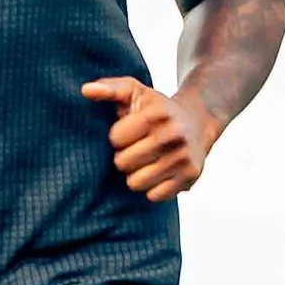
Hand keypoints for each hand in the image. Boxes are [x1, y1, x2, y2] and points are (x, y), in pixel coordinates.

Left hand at [83, 75, 221, 199]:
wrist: (198, 122)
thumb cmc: (156, 108)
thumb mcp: (135, 91)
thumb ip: (110, 88)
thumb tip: (86, 90)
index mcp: (157, 114)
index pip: (116, 139)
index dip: (117, 137)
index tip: (128, 132)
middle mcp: (173, 135)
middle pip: (123, 163)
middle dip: (124, 157)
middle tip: (136, 148)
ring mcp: (183, 157)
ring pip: (136, 182)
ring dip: (136, 174)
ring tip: (145, 161)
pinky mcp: (190, 177)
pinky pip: (154, 196)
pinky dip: (152, 188)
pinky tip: (158, 173)